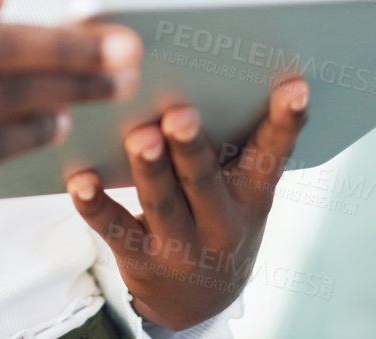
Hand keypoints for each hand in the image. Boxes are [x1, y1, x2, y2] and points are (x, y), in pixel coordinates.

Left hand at [64, 76, 309, 330]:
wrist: (196, 304)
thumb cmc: (216, 219)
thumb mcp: (238, 192)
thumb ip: (229, 144)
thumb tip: (202, 71)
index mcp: (252, 197)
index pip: (272, 155)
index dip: (285, 122)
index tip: (294, 87)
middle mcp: (221, 224)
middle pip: (206, 181)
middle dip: (193, 148)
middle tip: (181, 115)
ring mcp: (180, 246)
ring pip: (162, 203)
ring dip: (149, 169)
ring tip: (140, 138)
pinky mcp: (139, 258)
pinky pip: (113, 228)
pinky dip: (95, 204)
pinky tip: (81, 179)